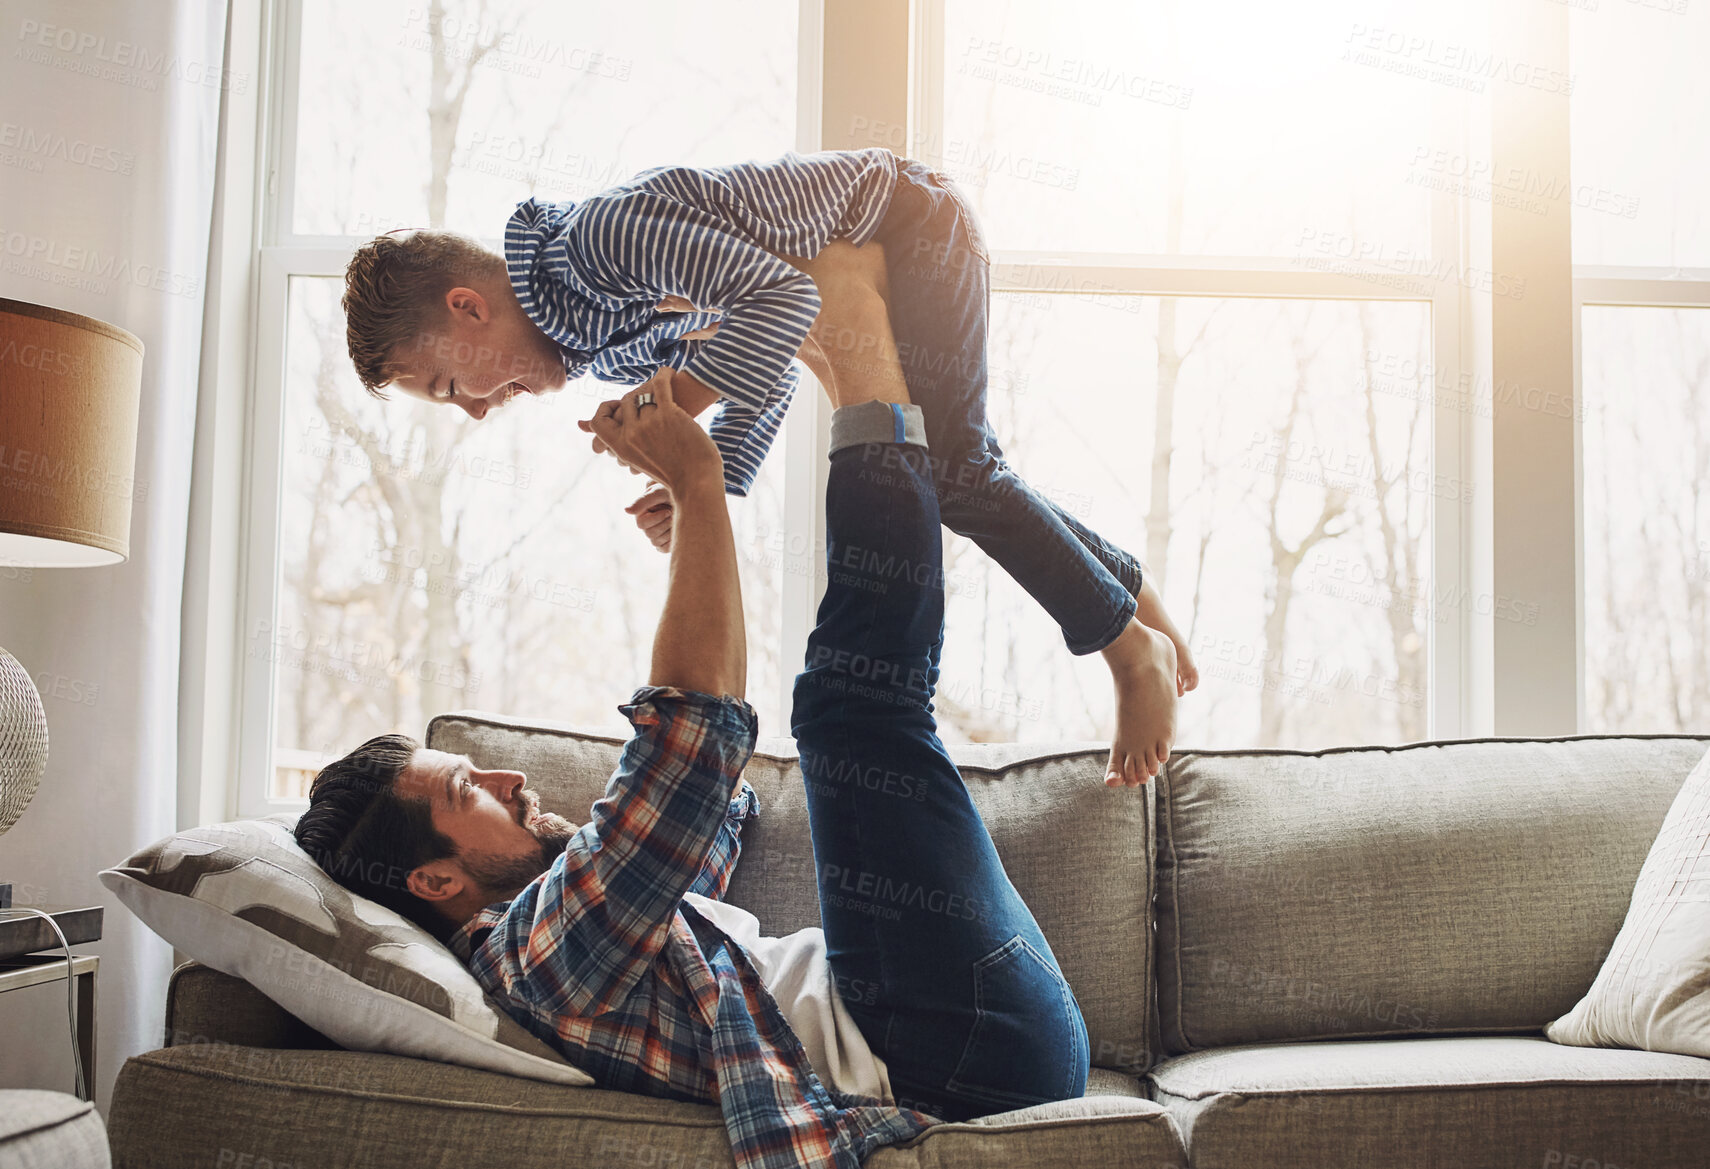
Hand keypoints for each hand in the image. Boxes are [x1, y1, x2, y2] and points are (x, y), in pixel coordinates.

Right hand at [578, 369, 722, 495]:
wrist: (697, 480)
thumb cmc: (670, 471)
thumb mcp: (636, 459)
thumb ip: (615, 443)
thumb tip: (581, 427)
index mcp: (621, 447)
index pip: (599, 422)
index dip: (605, 410)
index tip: (617, 407)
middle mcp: (631, 435)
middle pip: (625, 404)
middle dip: (636, 399)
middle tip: (648, 395)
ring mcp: (649, 424)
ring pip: (641, 395)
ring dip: (651, 387)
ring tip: (660, 384)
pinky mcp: (668, 414)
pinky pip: (660, 385)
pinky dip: (665, 375)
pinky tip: (669, 373)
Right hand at [627, 482, 674, 552]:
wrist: (689, 499)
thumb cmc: (671, 492)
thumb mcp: (658, 492)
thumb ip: (642, 501)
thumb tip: (626, 511)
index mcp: (641, 514)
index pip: (642, 524)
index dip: (657, 519)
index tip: (668, 511)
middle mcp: (646, 526)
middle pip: (650, 534)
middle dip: (665, 524)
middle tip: (675, 514)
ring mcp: (655, 536)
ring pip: (657, 542)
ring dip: (670, 531)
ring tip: (677, 520)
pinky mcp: (664, 544)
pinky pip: (664, 548)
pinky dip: (673, 540)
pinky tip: (677, 529)